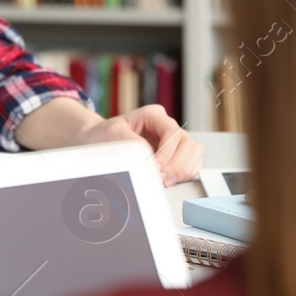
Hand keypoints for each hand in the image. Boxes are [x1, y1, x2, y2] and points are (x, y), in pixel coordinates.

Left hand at [82, 105, 203, 185]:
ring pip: (195, 153)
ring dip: (182, 170)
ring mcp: (174, 139)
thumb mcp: (114, 135)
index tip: (156, 167)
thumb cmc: (107, 135)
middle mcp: (167, 125)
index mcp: (154, 115)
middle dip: (176, 164)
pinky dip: (184, 174)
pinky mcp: (176, 153)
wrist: (101, 140)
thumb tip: (152, 160)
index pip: (172, 132)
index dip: (167, 152)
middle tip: (161, 177)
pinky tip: (169, 180)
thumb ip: (133, 145)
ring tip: (164, 180)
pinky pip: (192, 163)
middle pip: (188, 143)